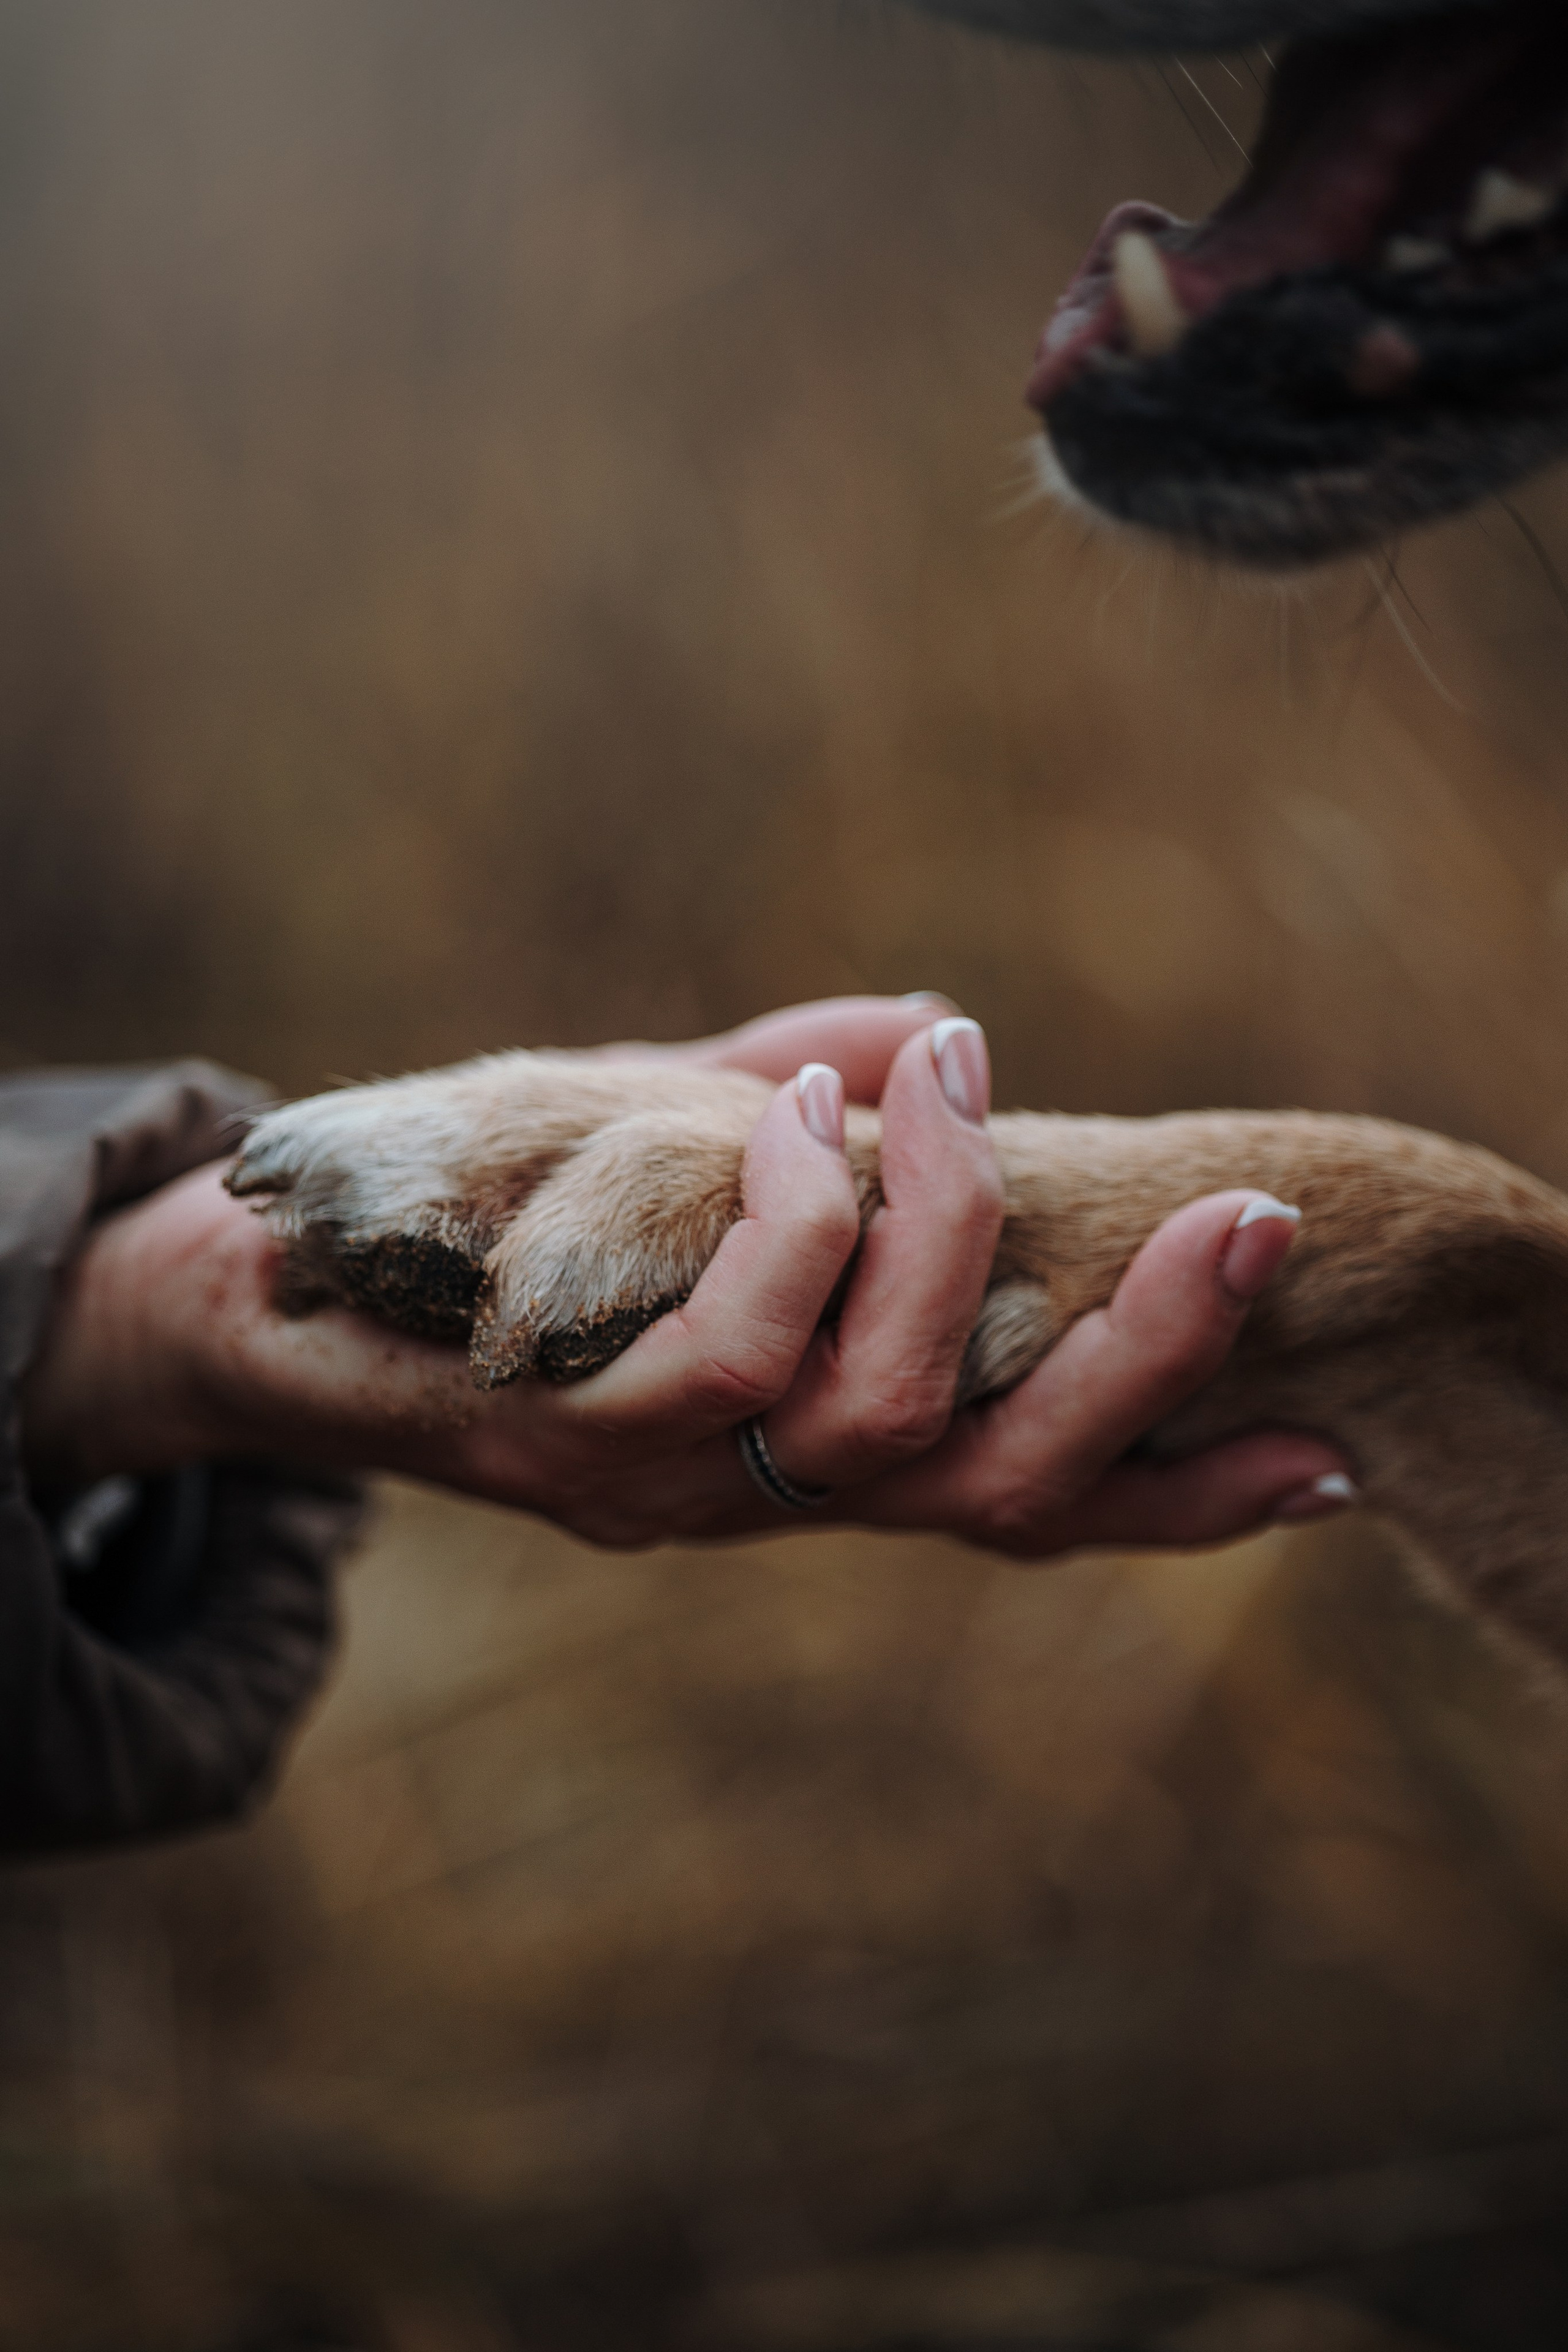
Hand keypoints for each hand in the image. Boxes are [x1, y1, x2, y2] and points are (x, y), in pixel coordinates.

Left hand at [19, 997, 1350, 1557]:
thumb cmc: (496, 1225)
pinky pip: (725, 1366)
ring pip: (885, 1423)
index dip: (1181, 1491)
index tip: (1328, 1457)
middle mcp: (769, 1499)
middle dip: (1145, 1356)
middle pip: (1006, 1488)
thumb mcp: (672, 1152)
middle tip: (1241, 1217)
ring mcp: (672, 1489)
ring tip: (941, 1085)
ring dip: (948, 1234)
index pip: (1032, 1499)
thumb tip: (930, 1022)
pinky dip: (795, 1231)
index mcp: (820, 1450)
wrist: (264, 1306)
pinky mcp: (562, 1445)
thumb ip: (795, 1099)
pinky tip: (801, 1126)